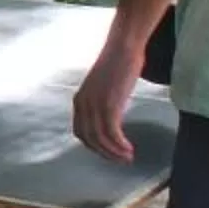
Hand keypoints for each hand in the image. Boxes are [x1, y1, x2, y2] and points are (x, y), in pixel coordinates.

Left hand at [72, 34, 142, 162]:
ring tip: (127, 157)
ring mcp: (95, 105)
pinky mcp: (109, 104)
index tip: (108, 152)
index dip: (93, 146)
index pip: (80, 132)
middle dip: (105, 153)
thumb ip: (101, 101)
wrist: (123, 47)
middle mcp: (83, 104)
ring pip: (101, 139)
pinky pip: (112, 133)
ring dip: (114, 152)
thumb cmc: (117, 63)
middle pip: (89, 139)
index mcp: (79, 100)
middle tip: (121, 160)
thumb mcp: (103, 86)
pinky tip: (129, 148)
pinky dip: (120, 145)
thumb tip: (109, 117)